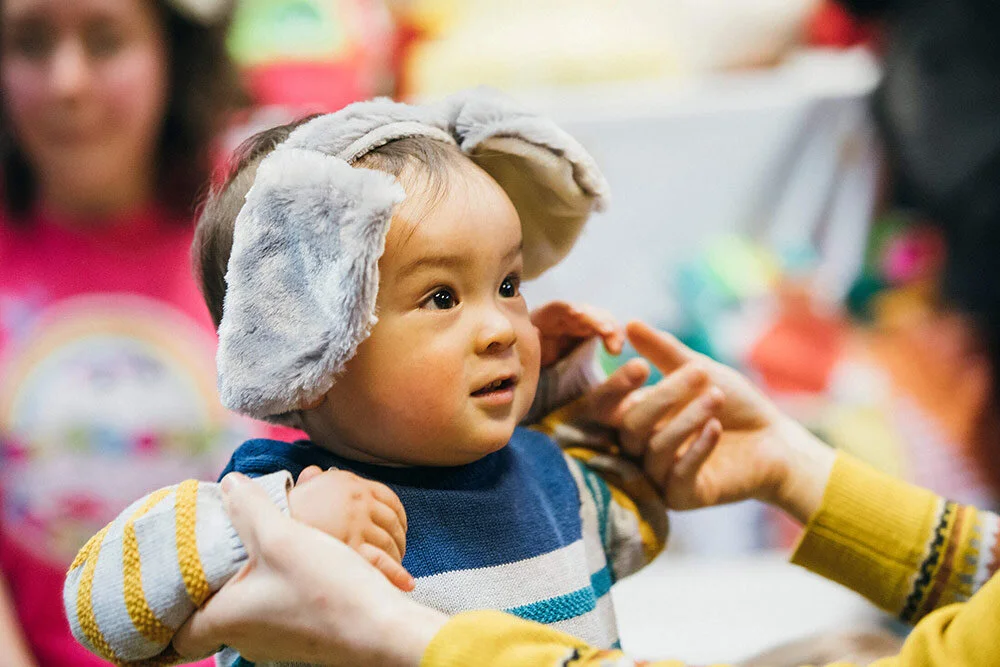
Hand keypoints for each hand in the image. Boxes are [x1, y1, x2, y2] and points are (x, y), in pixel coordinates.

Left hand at [173, 473, 445, 665]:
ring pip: (245, 613)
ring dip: (246, 585)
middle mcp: (247, 639)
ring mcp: (278, 643)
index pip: (176, 636)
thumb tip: (227, 484)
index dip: (166, 612)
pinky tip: (293, 566)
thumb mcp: (283, 537)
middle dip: (210, 586)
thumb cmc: (327, 589)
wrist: (383, 629)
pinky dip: (274, 591)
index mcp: (227, 620)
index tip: (166, 584)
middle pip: (212, 617)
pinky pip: (275, 613)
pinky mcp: (305, 638)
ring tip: (253, 550)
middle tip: (211, 550)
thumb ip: (250, 508)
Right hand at [290, 466, 413, 590]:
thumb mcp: (300, 489)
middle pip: (393, 523)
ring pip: (389, 543)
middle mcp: (357, 500)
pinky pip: (381, 561)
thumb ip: (312, 480)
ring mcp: (355, 523)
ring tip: (396, 570)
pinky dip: (396, 574)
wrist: (263, 531)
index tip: (400, 530)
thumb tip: (314, 471)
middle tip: (399, 553)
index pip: (390, 500)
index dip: (399, 517)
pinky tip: (404, 583)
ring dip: (397, 558)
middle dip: (400, 540)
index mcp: (350, 484)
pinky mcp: (350, 548)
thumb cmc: (282, 513)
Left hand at [532, 301, 624, 366]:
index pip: (557, 307)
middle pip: (584, 311)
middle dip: (596, 319)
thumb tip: (536, 330)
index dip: (567, 308)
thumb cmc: (527, 353)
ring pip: (599, 318)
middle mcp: (565, 315)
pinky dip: (613, 336)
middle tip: (608, 332)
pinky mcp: (590, 332)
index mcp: (545, 316)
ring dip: (609, 328)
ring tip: (615, 346)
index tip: (578, 313)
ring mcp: (580, 322)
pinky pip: (605, 330)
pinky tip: (616, 347)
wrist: (532, 362)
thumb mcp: (526, 349)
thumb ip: (531, 340)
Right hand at [624, 321, 834, 521]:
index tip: (640, 366)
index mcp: (635, 417)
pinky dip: (697, 449)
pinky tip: (716, 428)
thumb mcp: (699, 371)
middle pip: (630, 426)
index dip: (615, 388)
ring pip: (655, 448)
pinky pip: (679, 475)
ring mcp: (658, 476)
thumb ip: (664, 352)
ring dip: (687, 419)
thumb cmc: (734, 404)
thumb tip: (629, 324)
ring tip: (717, 396)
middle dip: (665, 396)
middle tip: (700, 372)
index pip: (604, 408)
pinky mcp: (681, 497)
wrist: (775, 441)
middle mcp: (639, 449)